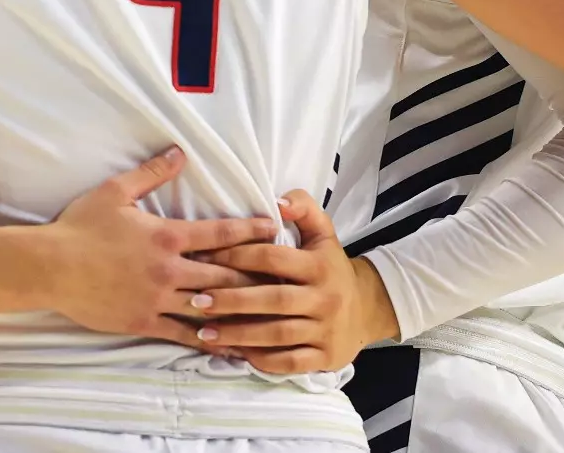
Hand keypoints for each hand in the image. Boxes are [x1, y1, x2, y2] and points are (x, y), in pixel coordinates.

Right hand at [42, 147, 275, 347]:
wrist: (50, 266)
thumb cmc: (80, 226)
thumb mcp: (115, 192)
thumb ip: (151, 173)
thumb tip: (178, 152)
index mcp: (167, 236)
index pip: (220, 235)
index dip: (250, 231)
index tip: (274, 230)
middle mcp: (170, 270)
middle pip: (225, 275)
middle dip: (256, 276)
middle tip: (284, 277)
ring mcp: (158, 299)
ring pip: (210, 308)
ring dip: (240, 310)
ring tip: (268, 315)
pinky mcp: (144, 322)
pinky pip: (183, 334)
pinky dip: (208, 338)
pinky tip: (229, 345)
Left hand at [182, 190, 397, 372]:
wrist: (367, 309)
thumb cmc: (330, 267)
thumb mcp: (323, 233)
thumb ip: (303, 208)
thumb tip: (277, 200)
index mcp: (319, 265)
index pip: (273, 258)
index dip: (237, 255)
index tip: (204, 257)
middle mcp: (324, 298)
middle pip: (274, 299)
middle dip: (232, 300)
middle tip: (196, 300)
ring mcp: (326, 330)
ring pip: (278, 335)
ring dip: (239, 334)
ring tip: (204, 333)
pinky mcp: (326, 357)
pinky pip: (291, 362)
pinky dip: (264, 361)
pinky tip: (237, 355)